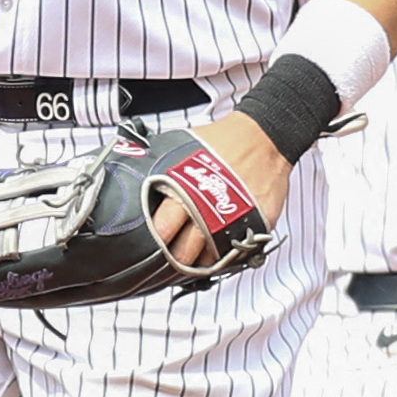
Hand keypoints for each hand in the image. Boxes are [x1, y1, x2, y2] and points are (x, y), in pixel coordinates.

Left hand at [153, 110, 293, 266]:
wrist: (264, 136)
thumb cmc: (224, 141)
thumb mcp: (183, 149)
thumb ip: (161, 168)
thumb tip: (132, 171)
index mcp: (185, 188)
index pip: (163, 228)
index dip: (154, 240)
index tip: (150, 243)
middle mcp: (209, 207)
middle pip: (184, 251)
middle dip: (173, 256)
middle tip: (168, 256)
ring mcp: (234, 219)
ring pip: (209, 258)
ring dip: (198, 260)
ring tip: (190, 256)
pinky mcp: (256, 225)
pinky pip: (235, 253)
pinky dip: (224, 255)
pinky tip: (214, 250)